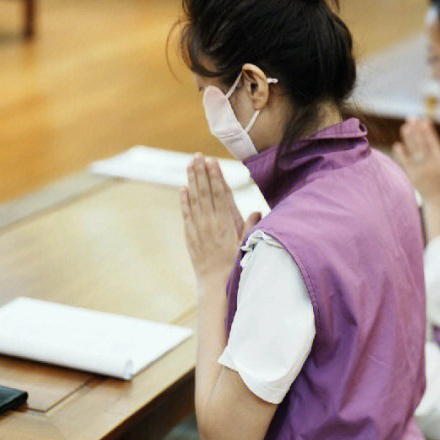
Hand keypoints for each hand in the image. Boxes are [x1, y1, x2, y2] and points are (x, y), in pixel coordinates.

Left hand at [180, 156, 260, 282]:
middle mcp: (211, 222)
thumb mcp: (247, 244)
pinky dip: (184, 200)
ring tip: (190, 165)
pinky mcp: (190, 235)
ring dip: (192, 181)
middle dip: (202, 172)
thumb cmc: (235, 264)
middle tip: (197, 156)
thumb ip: (250, 226)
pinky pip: (186, 214)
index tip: (212, 162)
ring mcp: (199, 228)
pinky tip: (183, 188)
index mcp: (227, 222)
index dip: (216, 177)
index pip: (220, 194)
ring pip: (194, 199)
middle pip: (205, 192)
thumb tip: (257, 212)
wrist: (217, 283)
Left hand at [393, 117, 439, 204]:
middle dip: (417, 131)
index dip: (429, 132)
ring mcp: (421, 170)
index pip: (434, 143)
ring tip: (405, 126)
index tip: (424, 120)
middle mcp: (431, 165)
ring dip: (409, 138)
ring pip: (414, 151)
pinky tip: (397, 145)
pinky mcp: (412, 175)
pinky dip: (401, 154)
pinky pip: (406, 163)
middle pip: (423, 145)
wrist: (436, 200)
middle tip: (412, 118)